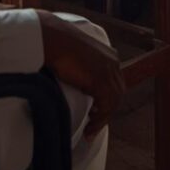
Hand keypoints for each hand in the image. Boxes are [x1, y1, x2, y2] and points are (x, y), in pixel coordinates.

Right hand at [37, 11, 123, 138]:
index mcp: (110, 54)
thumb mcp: (79, 54)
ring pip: (113, 102)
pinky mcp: (100, 81)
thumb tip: (82, 78)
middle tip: (93, 124)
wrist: (52, 38)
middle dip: (107, 110)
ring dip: (102, 119)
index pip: (115, 82)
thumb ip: (86, 64)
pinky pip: (106, 107)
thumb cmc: (59, 44)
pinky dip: (99, 120)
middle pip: (117, 93)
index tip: (96, 111)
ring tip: (90, 131)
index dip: (107, 98)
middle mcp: (113, 62)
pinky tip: (89, 128)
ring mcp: (108, 71)